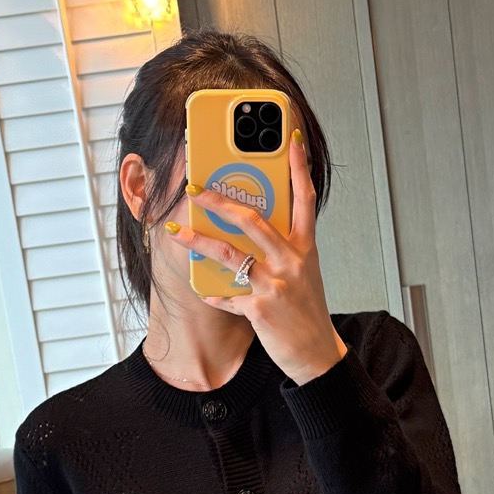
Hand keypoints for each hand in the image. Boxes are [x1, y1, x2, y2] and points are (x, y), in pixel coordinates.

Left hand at [163, 129, 347, 385]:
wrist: (316, 354)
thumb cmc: (306, 310)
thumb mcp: (303, 272)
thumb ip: (281, 248)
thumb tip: (249, 226)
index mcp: (304, 248)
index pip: (304, 198)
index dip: (299, 167)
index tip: (291, 139)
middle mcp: (291, 261)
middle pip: (253, 220)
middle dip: (220, 201)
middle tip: (196, 189)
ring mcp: (275, 285)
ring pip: (231, 254)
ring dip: (199, 240)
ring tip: (177, 232)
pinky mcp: (260, 309)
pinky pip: (227, 296)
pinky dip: (213, 294)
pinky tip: (204, 292)